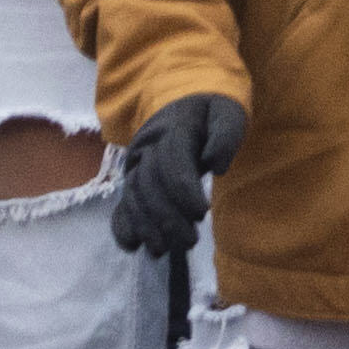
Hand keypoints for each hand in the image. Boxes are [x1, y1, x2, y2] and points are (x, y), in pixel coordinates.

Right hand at [112, 91, 243, 260]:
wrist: (183, 98)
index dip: (183, 190)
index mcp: (172, 130)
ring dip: (145, 225)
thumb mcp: (227, 112)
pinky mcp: (133, 178)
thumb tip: (215, 164)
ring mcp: (136, 163)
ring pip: (132, 195)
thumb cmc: (210, 112)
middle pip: (148, 183)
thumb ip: (226, 134)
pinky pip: (121, 201)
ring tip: (163, 250)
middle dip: (166, 215)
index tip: (202, 213)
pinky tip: (131, 246)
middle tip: (190, 240)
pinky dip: (121, 224)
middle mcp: (146, 147)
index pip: (171, 162)